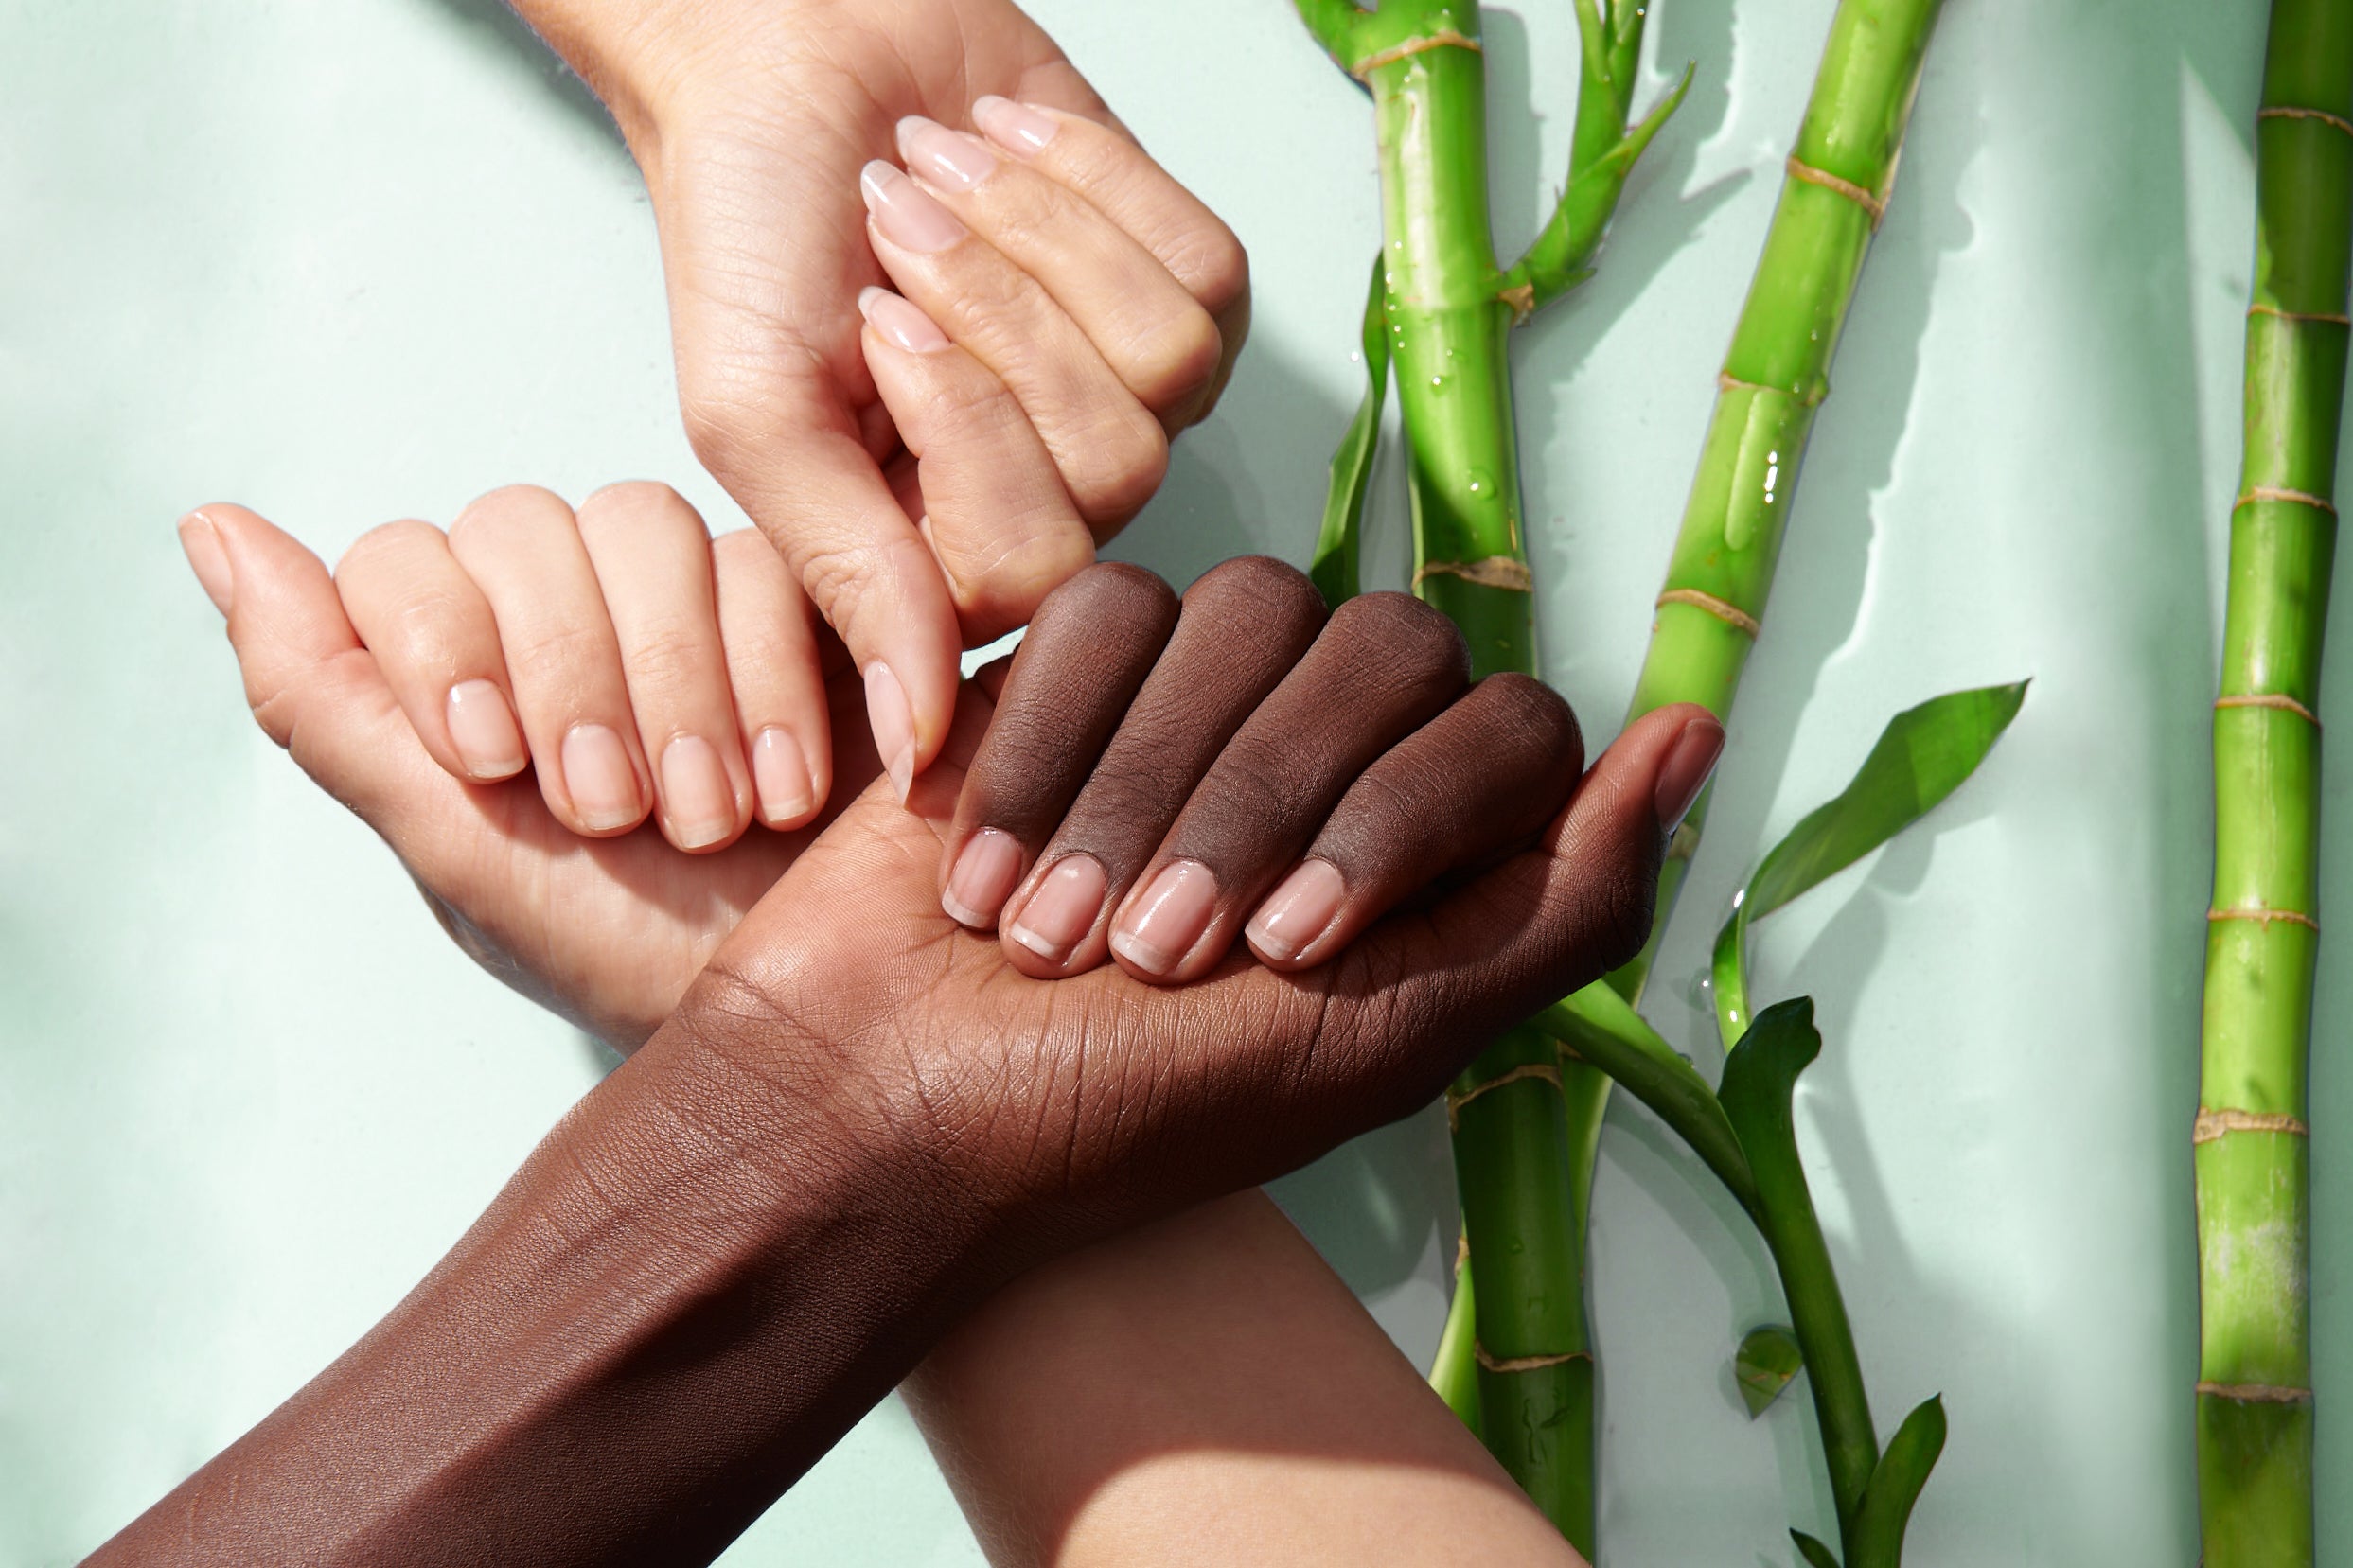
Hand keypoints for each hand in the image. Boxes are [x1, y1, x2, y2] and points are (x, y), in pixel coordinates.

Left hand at [177, 488, 877, 1048]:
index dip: (440, 643)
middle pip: (520, 526)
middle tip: (615, 813)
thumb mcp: (458, 845)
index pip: (402, 562)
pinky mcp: (800, 597)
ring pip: (642, 523)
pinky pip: (761, 560)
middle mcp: (561, 609)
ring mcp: (681, 594)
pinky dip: (768, 675)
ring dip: (671, 680)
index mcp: (457, 665)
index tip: (496, 769)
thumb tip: (209, 526)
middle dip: (567, 674)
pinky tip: (787, 786)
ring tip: (712, 816)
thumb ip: (326, 695)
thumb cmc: (625, 948)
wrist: (812, 1008)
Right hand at [514, 0, 1247, 795]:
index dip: (964, 422)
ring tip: (942, 174)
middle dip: (997, 309)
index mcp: (942, 555)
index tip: (869, 322)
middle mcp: (1052, 497)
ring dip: (1039, 236)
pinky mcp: (1185, 290)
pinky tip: (1007, 146)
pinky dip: (1096, 181)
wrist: (791, 52)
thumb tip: (913, 748)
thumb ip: (848, 581)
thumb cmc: (750, 234)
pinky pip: (1206, 273)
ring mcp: (1129, 395)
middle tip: (898, 225)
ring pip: (1169, 363)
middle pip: (1117, 466)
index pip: (1030, 564)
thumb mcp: (758, 421)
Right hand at [677, 556, 1721, 1225]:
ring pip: (1246, 606)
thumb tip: (1693, 735)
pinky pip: (1109, 606)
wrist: (882, 1107)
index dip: (1396, 815)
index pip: (1504, 725)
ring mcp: (1199, 694)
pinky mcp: (1069, 656)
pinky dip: (1046, 740)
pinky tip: (985, 862)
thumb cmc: (1125, 1111)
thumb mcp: (1383, 1041)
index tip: (1285, 948)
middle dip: (1260, 799)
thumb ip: (1557, 901)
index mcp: (1428, 849)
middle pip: (1381, 645)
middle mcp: (1331, 750)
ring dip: (1142, 782)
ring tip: (1054, 930)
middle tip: (1157, 954)